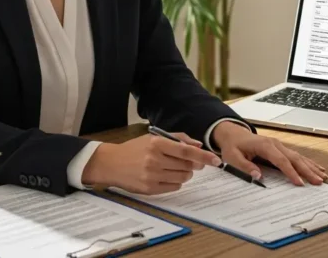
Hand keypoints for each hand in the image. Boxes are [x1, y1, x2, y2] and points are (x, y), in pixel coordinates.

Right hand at [82, 132, 220, 194]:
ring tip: (175, 169)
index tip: (215, 160)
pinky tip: (166, 176)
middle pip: (187, 166)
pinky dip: (175, 183)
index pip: (186, 151)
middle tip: (190, 163)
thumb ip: (177, 139)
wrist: (111, 163)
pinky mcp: (149, 189)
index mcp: (156, 144)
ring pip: (182, 178)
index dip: (203, 156)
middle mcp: (154, 160)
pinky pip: (174, 187)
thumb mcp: (154, 137)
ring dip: (185, 174)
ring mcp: (151, 176)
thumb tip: (198, 146)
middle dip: (193, 165)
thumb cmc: (134, 149)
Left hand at [212, 122, 327, 185]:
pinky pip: (297, 156)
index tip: (299, 183)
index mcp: (265, 146)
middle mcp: (275, 144)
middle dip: (307, 171)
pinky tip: (317, 168)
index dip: (290, 172)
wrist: (233, 134)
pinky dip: (308, 162)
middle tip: (318, 182)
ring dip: (311, 167)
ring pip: (299, 157)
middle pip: (294, 158)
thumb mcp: (233, 158)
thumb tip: (259, 176)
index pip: (281, 161)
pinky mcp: (281, 148)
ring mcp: (280, 145)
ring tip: (323, 177)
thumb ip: (245, 167)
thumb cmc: (233, 147)